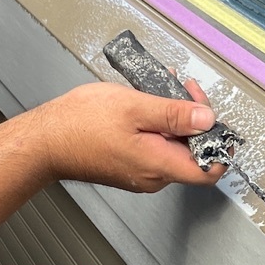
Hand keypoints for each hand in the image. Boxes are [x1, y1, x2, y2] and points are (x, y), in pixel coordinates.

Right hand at [29, 80, 225, 192]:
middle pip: (193, 153)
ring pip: (173, 146)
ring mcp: (141, 173)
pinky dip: (158, 124)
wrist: (44, 141)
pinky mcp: (129, 166)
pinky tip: (147, 102)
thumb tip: (208, 120)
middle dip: (194, 118)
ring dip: (175, 117)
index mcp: (159, 165)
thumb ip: (175, 115)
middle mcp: (153, 176)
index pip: (209, 170)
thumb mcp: (134, 108)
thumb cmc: (80, 125)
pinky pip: (155, 146)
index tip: (215, 118)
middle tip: (184, 88)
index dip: (220, 145)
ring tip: (162, 87)